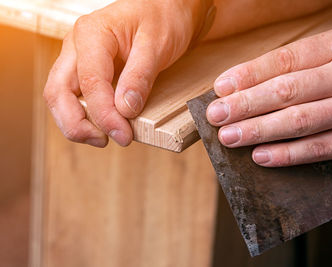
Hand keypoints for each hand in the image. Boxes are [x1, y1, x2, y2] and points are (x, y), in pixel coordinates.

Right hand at [43, 0, 209, 146]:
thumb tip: (125, 109)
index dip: (104, 114)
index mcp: (92, 33)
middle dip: (77, 124)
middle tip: (106, 141)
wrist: (167, 9)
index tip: (123, 135)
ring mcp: (79, 58)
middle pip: (58, 92)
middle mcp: (77, 45)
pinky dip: (83, 115)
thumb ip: (140, 76)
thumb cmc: (162, 18)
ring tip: (104, 138)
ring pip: (61, 97)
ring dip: (76, 123)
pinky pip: (75, 96)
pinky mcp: (87, 69)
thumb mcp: (157, 44)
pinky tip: (103, 125)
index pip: (90, 82)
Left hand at [206, 27, 331, 166]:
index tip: (221, 88)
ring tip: (230, 137)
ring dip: (258, 132)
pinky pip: (319, 149)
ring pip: (298, 122)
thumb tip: (249, 83)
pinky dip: (287, 155)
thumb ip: (301, 63)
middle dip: (244, 105)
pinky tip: (260, 156)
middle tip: (216, 116)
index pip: (283, 61)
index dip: (247, 76)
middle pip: (286, 92)